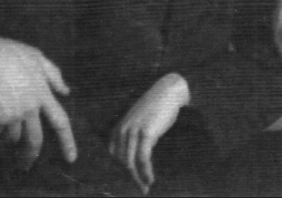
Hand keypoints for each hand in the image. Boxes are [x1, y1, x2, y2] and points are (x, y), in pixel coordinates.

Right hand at [0, 37, 76, 167]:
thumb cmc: (11, 53)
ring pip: (13, 138)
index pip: (60, 122)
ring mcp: (13, 114)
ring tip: (2, 129)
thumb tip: (66, 91)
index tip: (71, 158)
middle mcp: (30, 108)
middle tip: (25, 165)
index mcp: (42, 93)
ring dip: (8, 137)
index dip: (67, 142)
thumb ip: (53, 75)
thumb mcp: (38, 57)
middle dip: (30, 156)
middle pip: (35, 140)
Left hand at [109, 73, 189, 193]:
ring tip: (146, 188)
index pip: (114, 155)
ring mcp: (133, 131)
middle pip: (121, 161)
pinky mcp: (146, 133)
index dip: (121, 170)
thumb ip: (134, 135)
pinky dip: (146, 171)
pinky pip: (143, 158)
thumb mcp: (139, 121)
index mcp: (119, 127)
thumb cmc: (155, 107)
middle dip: (130, 178)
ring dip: (138, 178)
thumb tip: (137, 157)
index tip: (132, 180)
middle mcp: (122, 129)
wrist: (167, 92)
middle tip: (141, 189)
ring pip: (130, 162)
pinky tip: (151, 179)